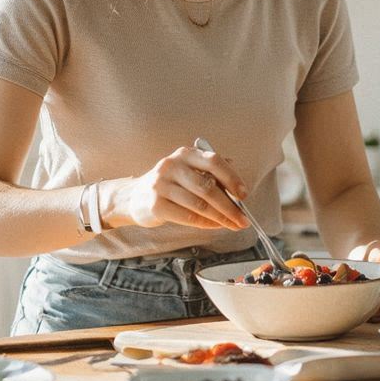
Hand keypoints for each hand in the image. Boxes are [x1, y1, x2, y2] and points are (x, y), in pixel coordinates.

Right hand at [102, 146, 249, 230]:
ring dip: (220, 218)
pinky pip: (188, 217)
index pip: (213, 162)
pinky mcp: (156, 205)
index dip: (232, 179)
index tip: (244, 195)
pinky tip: (215, 226)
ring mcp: (162, 185)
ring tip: (233, 225)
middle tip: (243, 219)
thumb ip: (212, 173)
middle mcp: (172, 165)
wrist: (134, 196)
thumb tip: (239, 188)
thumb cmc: (170, 184)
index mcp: (185, 153)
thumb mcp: (188, 170)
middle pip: (208, 187)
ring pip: (200, 204)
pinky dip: (206, 224)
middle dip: (230, 206)